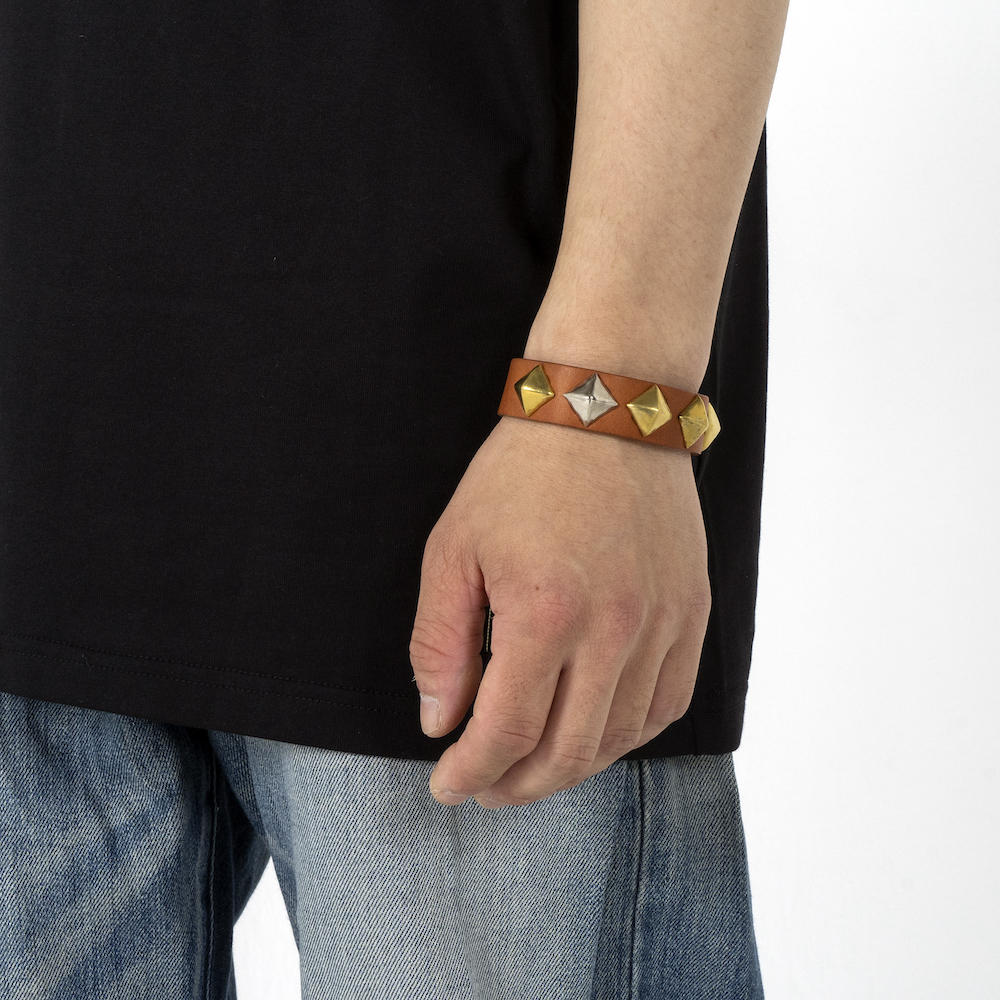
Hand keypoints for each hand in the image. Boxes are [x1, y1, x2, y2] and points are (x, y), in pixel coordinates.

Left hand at [408, 413, 710, 807]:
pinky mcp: (693, 612)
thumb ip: (439, 644)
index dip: (470, 771)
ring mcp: (664, 623)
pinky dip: (627, 735)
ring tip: (531, 768)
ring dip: (570, 769)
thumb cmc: (520, 476)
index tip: (445, 785)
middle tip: (483, 788)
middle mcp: (615, 628)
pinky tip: (593, 733)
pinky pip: (668, 704)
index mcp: (545, 612)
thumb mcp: (454, 550)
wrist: (606, 413)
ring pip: (620, 737)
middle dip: (515, 786)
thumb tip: (440, 722)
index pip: (507, 731)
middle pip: (568, 751)